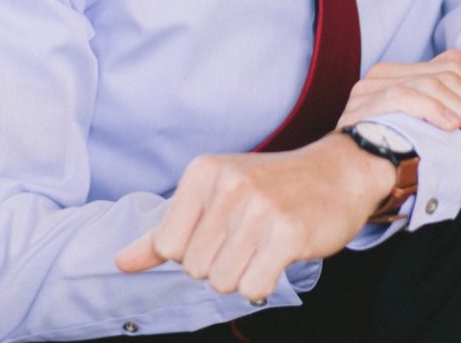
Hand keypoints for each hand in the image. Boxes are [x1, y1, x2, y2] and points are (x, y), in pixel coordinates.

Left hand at [115, 135, 392, 301]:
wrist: (339, 172)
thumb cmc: (273, 186)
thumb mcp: (214, 194)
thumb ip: (164, 232)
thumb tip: (121, 263)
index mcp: (203, 172)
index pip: (167, 246)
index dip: (193, 251)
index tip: (222, 230)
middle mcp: (228, 185)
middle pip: (195, 269)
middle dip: (220, 264)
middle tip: (249, 238)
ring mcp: (259, 208)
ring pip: (222, 282)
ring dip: (244, 274)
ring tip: (264, 245)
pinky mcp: (288, 233)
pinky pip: (252, 288)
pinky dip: (263, 283)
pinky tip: (278, 256)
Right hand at [338, 48, 460, 149]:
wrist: (344, 181)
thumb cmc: (385, 158)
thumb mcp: (420, 126)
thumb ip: (438, 94)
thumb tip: (459, 55)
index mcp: (396, 74)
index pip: (450, 71)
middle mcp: (382, 75)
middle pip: (446, 78)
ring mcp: (371, 88)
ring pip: (432, 86)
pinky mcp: (365, 104)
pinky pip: (406, 97)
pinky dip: (433, 110)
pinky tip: (453, 128)